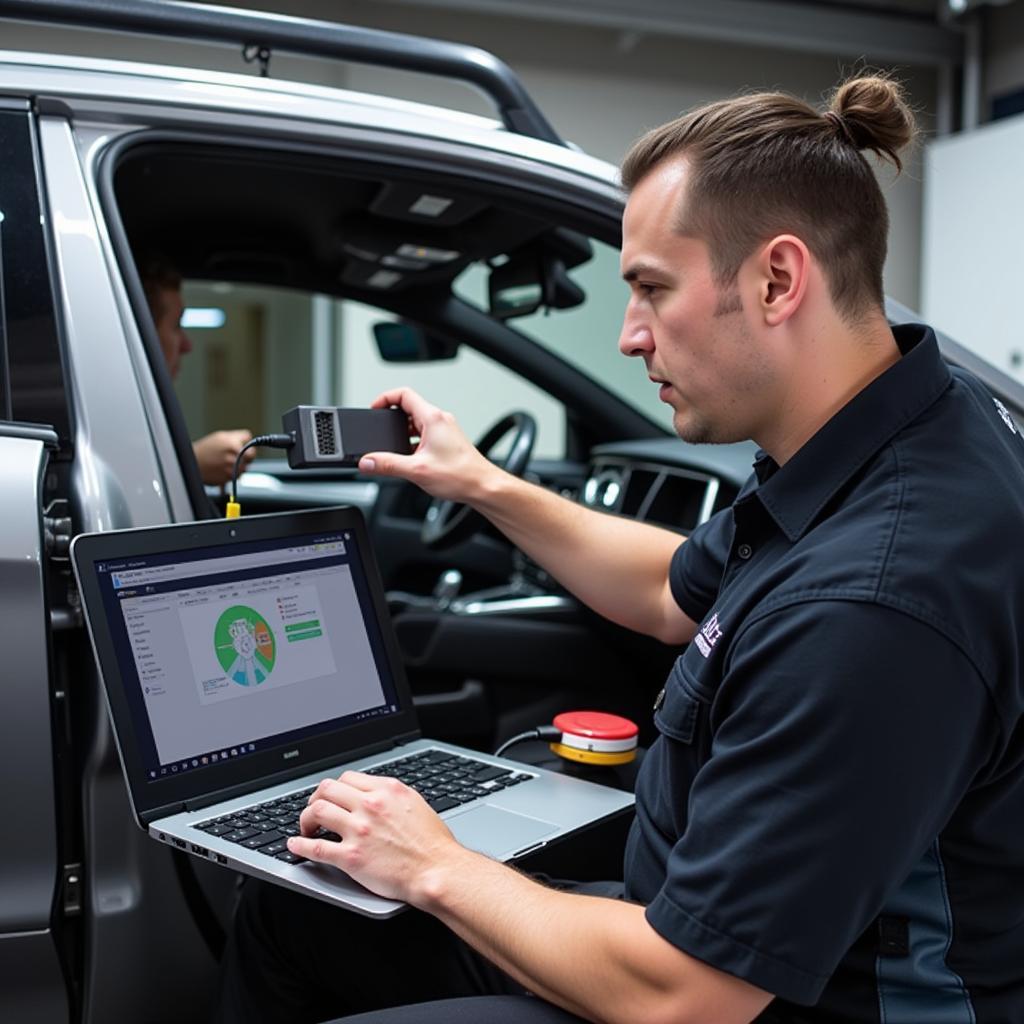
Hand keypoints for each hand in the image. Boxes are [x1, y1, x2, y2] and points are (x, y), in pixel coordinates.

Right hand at [192, 429, 254, 486]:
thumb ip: (240, 437)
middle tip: (235, 455)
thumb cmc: (205, 449)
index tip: (246, 449)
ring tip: (226, 462)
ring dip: (239, 466)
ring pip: (244, 469)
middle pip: (250, 460)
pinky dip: (232, 474)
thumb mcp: (222, 436)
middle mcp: (233, 459)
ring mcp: (230, 471)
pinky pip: (236, 477)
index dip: (250, 449)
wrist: (191, 463)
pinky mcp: (227, 480)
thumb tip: (250, 439)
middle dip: (245, 458)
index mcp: (233, 446)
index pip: (252, 449)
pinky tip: (223, 468)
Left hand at [288, 771, 465, 903]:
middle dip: (315, 799)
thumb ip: (390, 796)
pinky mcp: (351, 857)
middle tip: (314, 811)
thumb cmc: (431, 842)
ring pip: (317, 812)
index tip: (332, 798)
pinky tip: (295, 846)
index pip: (347, 778)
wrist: (437, 870)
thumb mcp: (414, 804)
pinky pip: (315, 848)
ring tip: (306, 828)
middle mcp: (370, 805)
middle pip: (327, 789)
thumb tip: (372, 794)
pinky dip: (299, 846)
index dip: (335, 788)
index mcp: (386, 790)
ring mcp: (358, 830)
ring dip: (306, 819)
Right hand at [358, 388, 496, 503]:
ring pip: (416, 423)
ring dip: (402, 433)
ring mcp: (445, 430)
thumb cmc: (461, 475)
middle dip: (391, 420)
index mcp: (433, 418)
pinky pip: (424, 435)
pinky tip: (409, 459)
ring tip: (393, 449)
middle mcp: (440, 420)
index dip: (384, 398)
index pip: (404, 394)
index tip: (373, 409)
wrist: (483, 487)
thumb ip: (387, 465)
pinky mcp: (447, 442)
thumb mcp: (417, 470)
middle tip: (379, 432)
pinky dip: (412, 443)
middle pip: (408, 408)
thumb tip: (367, 462)